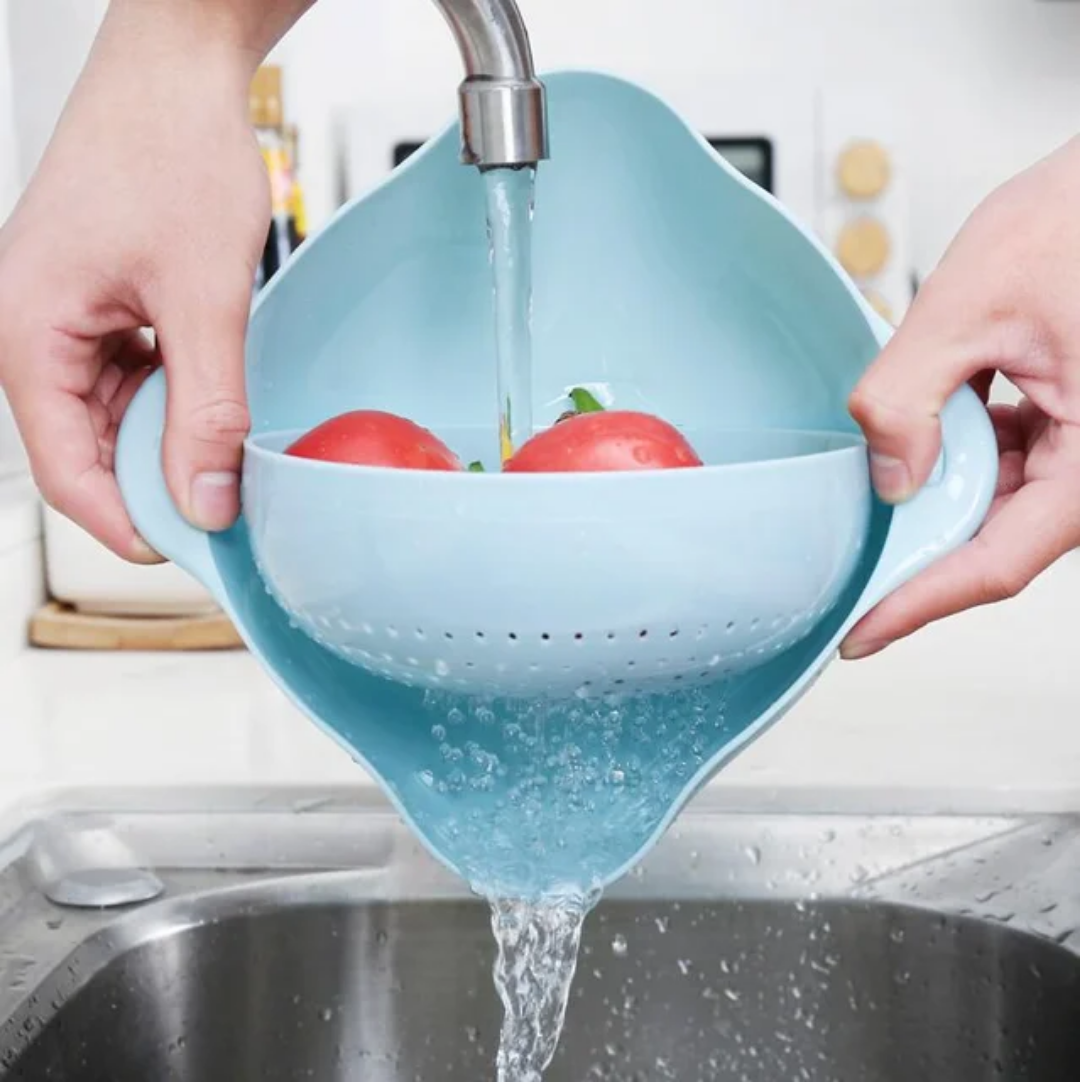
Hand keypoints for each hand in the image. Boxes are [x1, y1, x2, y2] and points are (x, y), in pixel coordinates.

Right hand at [0, 4, 277, 560]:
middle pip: (86, 445)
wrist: (181, 68)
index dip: (125, 522)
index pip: (64, 468)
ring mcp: (67, 312)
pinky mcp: (101, 298)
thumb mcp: (204, 300)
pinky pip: (128, 373)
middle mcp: (33, 326)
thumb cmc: (172, 150)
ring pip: (112, 413)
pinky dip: (169, 394)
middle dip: (152, 481)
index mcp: (28, 331)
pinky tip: (208, 394)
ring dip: (165, 436)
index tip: (187, 551)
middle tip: (220, 506)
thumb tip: (204, 499)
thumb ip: (205, 410)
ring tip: (222, 447)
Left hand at [841, 136, 1079, 658]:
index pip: (997, 561)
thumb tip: (886, 478)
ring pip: (1001, 505)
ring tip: (883, 481)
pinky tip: (931, 433)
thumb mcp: (969, 304)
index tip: (860, 634)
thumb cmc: (1077, 220)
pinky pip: (1015, 465)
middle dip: (919, 545)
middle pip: (996, 539)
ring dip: (938, 495)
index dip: (919, 602)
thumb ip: (908, 396)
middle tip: (849, 561)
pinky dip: (964, 456)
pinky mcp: (1077, 424)